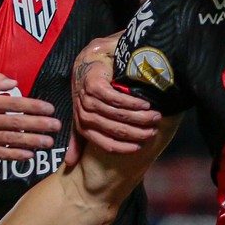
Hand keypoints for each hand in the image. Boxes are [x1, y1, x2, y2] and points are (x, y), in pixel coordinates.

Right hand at [0, 72, 60, 161]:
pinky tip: (31, 154)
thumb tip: (13, 82)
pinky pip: (2, 154)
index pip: (14, 103)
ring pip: (12, 139)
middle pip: (16, 123)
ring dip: (32, 141)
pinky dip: (16, 155)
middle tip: (56, 125)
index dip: (33, 106)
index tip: (50, 108)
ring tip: (49, 142)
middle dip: (39, 125)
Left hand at [73, 37, 157, 154]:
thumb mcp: (83, 116)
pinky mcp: (94, 85)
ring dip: (139, 117)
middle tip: (153, 131)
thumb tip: (69, 164)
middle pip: (114, 129)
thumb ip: (79, 139)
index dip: (124, 147)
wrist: (89, 60)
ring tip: (155, 117)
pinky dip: (132, 103)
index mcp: (82, 125)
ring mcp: (88, 99)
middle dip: (137, 132)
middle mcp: (84, 114)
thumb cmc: (90, 90)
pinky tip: (145, 104)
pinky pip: (117, 99)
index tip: (140, 147)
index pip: (105, 143)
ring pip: (117, 114)